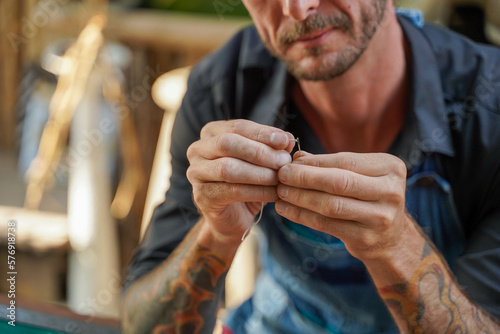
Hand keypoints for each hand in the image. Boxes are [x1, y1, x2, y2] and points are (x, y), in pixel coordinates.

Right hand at [187, 120, 294, 244]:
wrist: (234, 216)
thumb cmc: (248, 181)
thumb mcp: (262, 160)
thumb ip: (273, 148)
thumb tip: (288, 139)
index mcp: (211, 133)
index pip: (237, 126)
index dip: (262, 133)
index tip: (284, 141)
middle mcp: (198, 150)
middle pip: (228, 143)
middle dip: (259, 152)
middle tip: (283, 162)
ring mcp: (196, 173)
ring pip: (228, 168)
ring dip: (259, 173)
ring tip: (280, 178)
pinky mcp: (202, 196)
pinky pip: (233, 191)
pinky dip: (258, 192)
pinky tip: (275, 194)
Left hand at [276, 152, 414, 261]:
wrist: (391, 237)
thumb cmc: (369, 197)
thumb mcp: (360, 176)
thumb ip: (331, 165)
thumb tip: (297, 157)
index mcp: (390, 168)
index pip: (346, 161)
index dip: (315, 162)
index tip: (291, 162)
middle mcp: (390, 192)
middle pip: (339, 182)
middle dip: (305, 178)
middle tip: (281, 175)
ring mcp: (380, 218)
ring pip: (331, 205)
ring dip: (300, 197)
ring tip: (281, 192)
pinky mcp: (365, 238)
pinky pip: (325, 225)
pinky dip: (301, 215)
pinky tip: (286, 209)